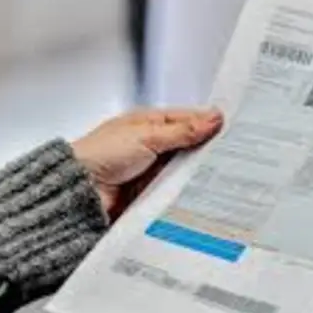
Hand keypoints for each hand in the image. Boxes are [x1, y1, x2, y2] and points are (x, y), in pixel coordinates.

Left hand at [72, 108, 222, 219]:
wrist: (79, 192)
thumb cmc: (100, 155)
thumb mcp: (147, 136)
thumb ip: (182, 130)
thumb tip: (212, 118)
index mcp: (149, 124)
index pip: (187, 119)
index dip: (209, 122)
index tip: (233, 127)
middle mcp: (153, 146)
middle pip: (190, 147)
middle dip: (207, 150)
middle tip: (234, 152)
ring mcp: (153, 171)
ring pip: (186, 171)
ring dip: (198, 174)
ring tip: (223, 174)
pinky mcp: (152, 194)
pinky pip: (177, 192)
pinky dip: (187, 193)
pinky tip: (202, 194)